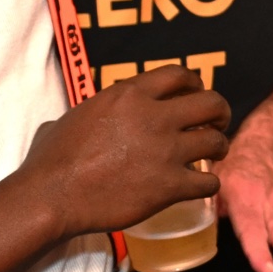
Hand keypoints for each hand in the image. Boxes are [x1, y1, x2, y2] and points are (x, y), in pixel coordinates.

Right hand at [19, 67, 227, 238]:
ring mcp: (166, 152)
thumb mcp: (75, 115)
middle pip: (211, 103)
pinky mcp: (170, 186)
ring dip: (219, 148)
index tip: (198, 93)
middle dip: (220, 113)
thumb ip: (98, 108)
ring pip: (216, 142)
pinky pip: (209, 183)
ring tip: (215, 155)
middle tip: (217, 123)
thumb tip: (94, 114)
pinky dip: (209, 185)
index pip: (179, 75)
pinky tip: (201, 187)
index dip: (195, 83)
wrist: (52, 196)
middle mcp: (154, 117)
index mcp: (130, 94)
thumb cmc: (52, 158)